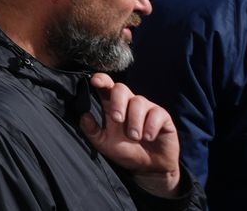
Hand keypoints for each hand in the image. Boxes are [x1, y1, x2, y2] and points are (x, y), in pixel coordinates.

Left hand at [81, 74, 181, 197]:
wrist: (149, 167)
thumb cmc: (126, 151)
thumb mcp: (104, 143)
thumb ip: (92, 130)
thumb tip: (83, 116)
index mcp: (113, 105)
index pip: (107, 85)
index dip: (101, 79)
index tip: (95, 81)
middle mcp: (129, 103)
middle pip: (121, 88)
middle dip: (117, 102)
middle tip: (117, 119)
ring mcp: (146, 108)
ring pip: (138, 101)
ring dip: (135, 121)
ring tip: (135, 137)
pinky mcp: (162, 116)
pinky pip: (156, 113)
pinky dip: (150, 126)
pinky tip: (148, 137)